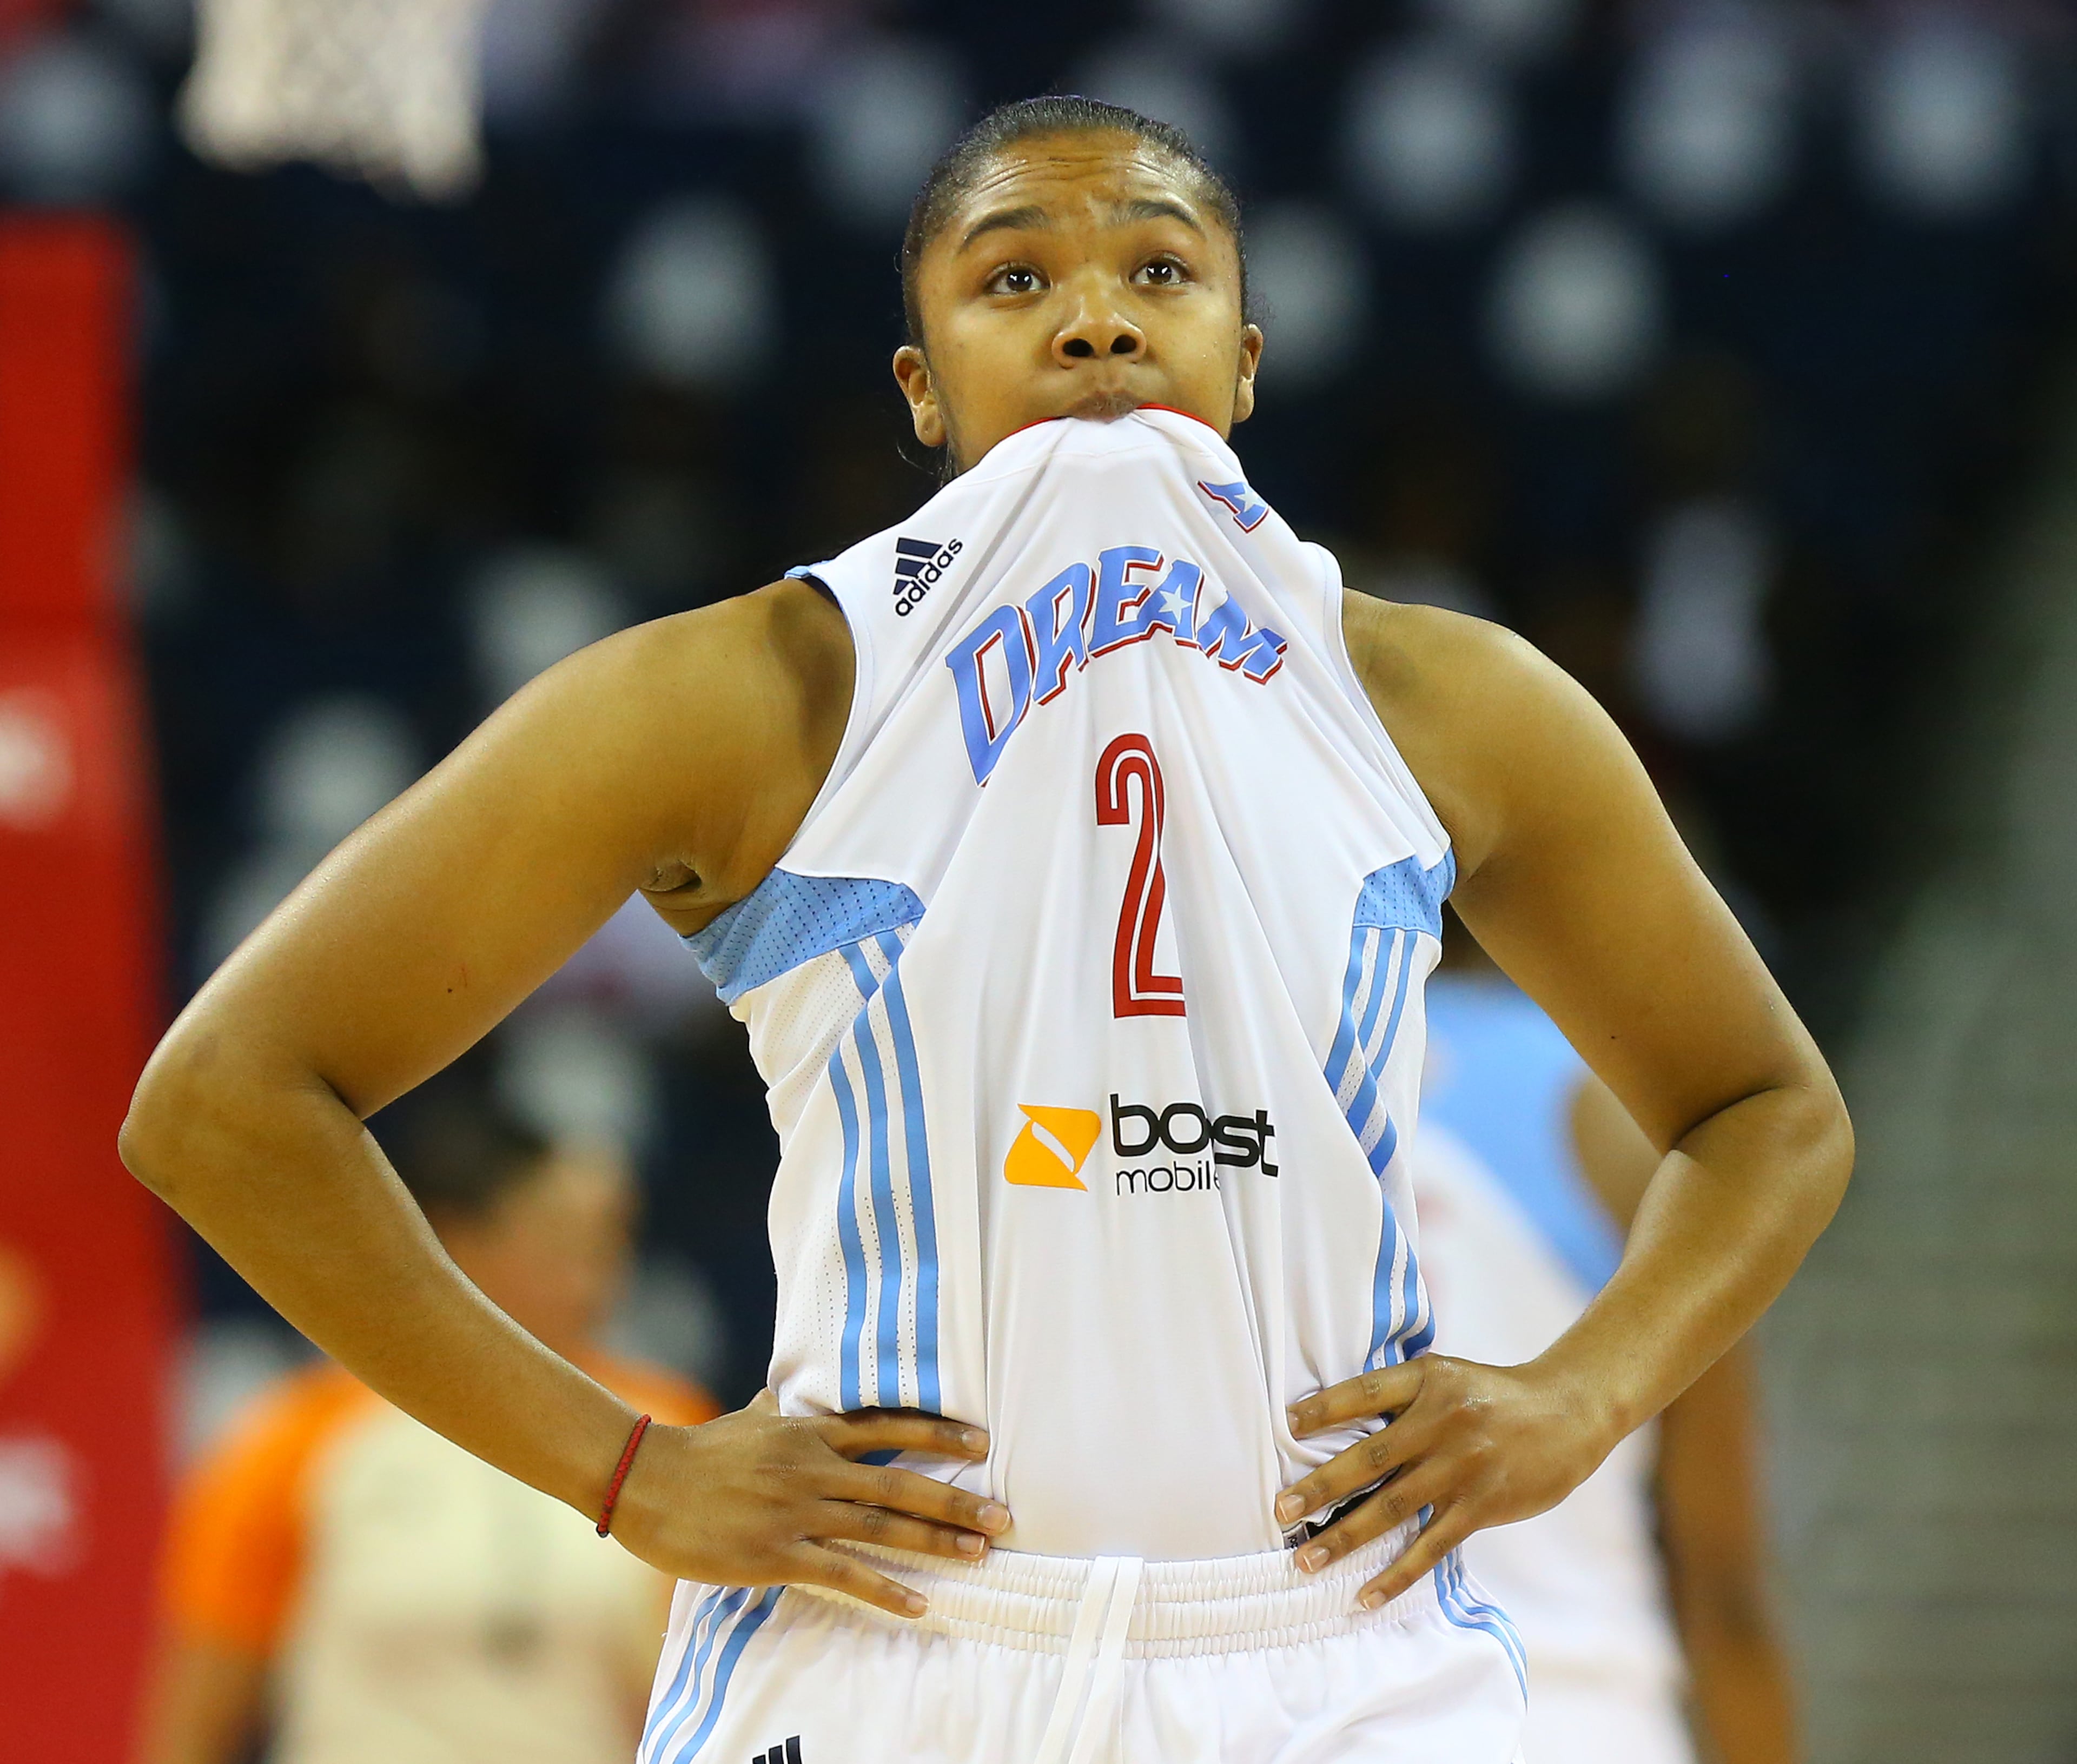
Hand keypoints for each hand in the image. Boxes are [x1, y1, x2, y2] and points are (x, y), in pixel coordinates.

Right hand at [608, 1393, 1009, 1619]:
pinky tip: (918, 1603)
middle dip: (954, 1500)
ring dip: (933, 1543)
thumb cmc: (698, 1451)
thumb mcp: (747, 1420)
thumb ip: (778, 1411)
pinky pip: (841, 1574)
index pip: (887, 1428)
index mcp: (810, 1435)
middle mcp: (813, 1469)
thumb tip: (787, 1394)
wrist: (646, 1481)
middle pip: (898, 1482)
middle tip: (1002, 1516)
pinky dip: (884, 1589)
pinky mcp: (776, 1553)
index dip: (937, 1434)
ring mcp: (796, 1512)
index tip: (982, 1443)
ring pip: (879, 1526)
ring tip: (979, 1554)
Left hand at [1277, 1354, 1613, 1609]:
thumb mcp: (1449, 1376)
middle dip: (1321, 1486)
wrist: (1568, 1415)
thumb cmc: (1494, 1396)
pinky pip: (1430, 1545)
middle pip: (1370, 1455)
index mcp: (1430, 1379)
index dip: (1326, 1407)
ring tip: (1306, 1560)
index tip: (1286, 1423)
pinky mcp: (1482, 1505)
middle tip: (1280, 1509)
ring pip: (1392, 1507)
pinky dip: (1397, 1574)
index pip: (1368, 1391)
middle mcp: (1443, 1420)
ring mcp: (1463, 1466)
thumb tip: (1338, 1420)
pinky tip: (1367, 1595)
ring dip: (1345, 1537)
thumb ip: (1403, 1396)